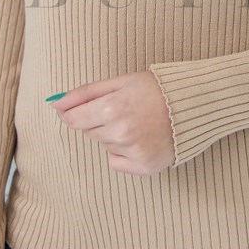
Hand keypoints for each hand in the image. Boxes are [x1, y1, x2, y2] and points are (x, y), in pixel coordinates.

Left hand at [48, 70, 175, 175]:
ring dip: (114, 135)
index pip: (74, 119)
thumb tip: (55, 103)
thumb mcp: (119, 82)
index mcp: (113, 108)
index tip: (82, 109)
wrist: (193, 104)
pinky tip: (141, 139)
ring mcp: (134, 151)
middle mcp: (121, 132)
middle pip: (90, 132)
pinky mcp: (145, 166)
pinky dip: (124, 153)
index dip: (74, 114)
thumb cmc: (155, 89)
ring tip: (137, 122)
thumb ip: (84, 93)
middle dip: (100, 121)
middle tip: (124, 110)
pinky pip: (116, 162)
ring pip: (105, 145)